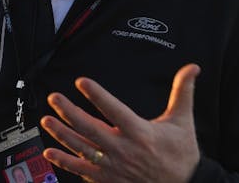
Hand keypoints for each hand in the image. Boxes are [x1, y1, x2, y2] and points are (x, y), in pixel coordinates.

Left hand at [39, 63, 200, 182]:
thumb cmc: (181, 154)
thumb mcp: (183, 122)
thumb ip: (183, 92)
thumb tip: (192, 68)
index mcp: (140, 132)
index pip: (114, 110)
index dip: (97, 95)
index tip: (82, 82)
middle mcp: (124, 150)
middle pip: (90, 128)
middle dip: (69, 112)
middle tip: (54, 98)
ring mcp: (113, 166)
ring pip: (81, 148)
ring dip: (61, 134)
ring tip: (46, 120)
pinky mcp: (108, 179)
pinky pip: (82, 170)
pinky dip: (64, 162)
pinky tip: (50, 151)